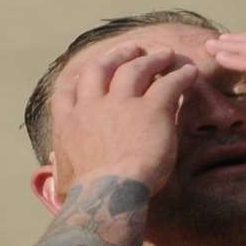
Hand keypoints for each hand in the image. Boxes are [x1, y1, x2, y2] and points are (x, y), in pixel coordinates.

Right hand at [50, 46, 199, 194]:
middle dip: (116, 56)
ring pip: (134, 69)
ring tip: (165, 54)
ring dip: (150, 59)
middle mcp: (92, 106)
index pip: (67, 91)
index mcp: (69, 124)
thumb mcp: (65, 176)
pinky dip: (179, 75)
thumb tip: (55, 167)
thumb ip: (63, 165)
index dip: (78, 78)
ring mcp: (121, 104)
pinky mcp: (151, 109)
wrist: (109, 194)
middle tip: (131, 50)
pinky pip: (168, 83)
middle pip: (101, 69)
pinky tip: (189, 72)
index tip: (86, 71)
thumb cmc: (89, 195)